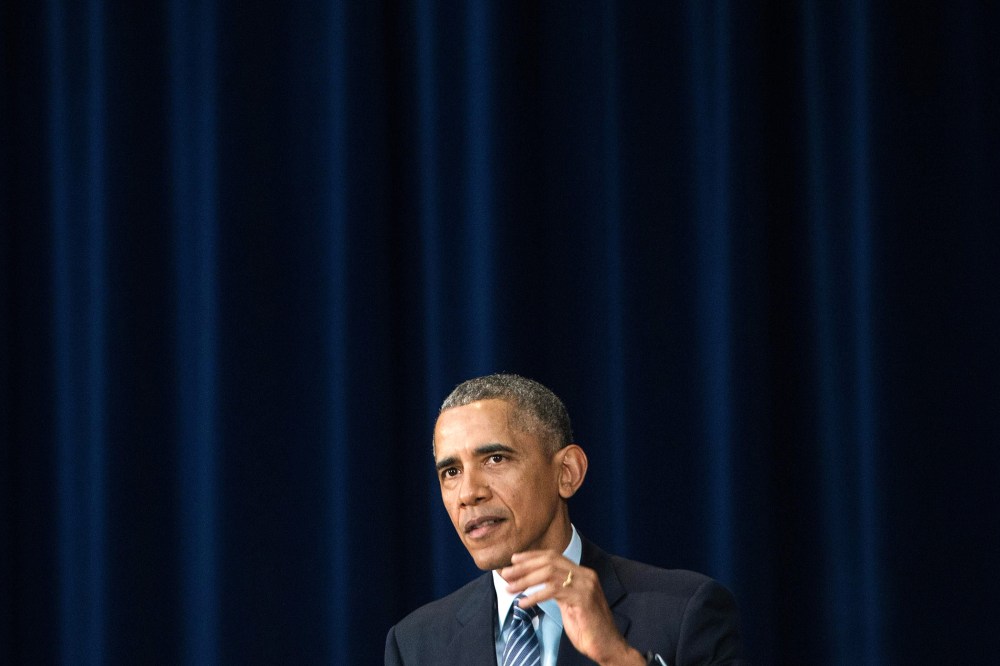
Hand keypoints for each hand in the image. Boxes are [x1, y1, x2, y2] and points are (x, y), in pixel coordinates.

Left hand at [499, 551, 644, 665]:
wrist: (608, 646)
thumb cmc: (587, 627)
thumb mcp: (569, 602)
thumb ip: (556, 589)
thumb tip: (532, 580)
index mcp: (582, 573)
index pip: (553, 556)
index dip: (532, 556)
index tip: (514, 559)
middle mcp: (585, 575)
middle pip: (549, 561)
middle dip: (524, 567)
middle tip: (505, 574)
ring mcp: (585, 586)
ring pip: (549, 574)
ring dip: (525, 580)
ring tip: (509, 589)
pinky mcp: (583, 599)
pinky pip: (553, 591)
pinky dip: (534, 596)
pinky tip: (522, 603)